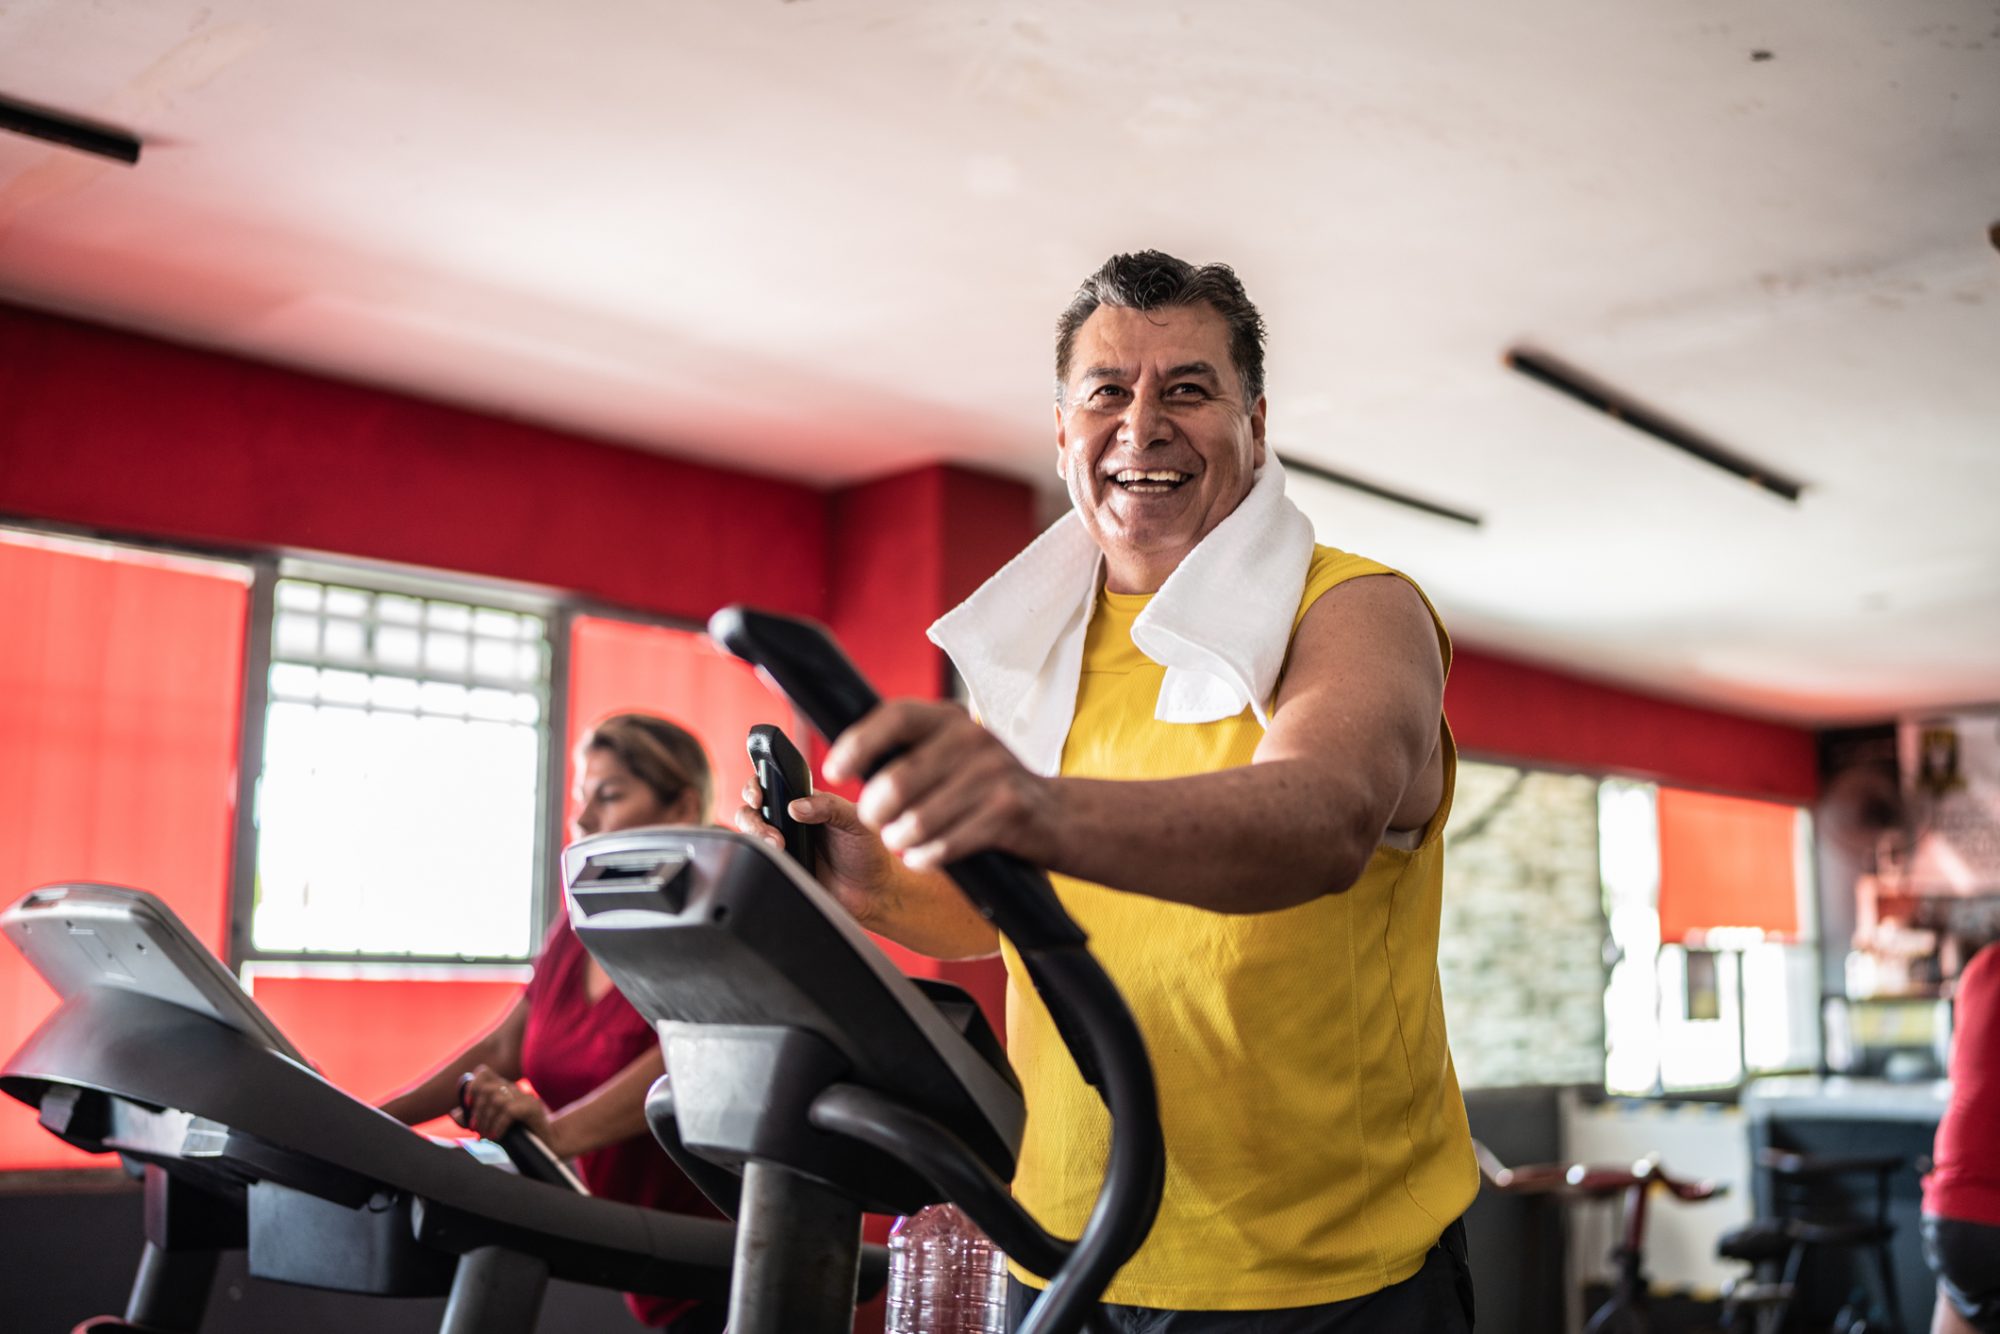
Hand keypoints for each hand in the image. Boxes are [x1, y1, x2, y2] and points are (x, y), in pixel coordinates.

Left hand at [456, 1065, 555, 1149]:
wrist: (546, 1144)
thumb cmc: (518, 1134)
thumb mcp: (492, 1125)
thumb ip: (473, 1119)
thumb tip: (454, 1113)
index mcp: (504, 1088)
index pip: (483, 1072)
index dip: (472, 1086)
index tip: (468, 1105)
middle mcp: (514, 1089)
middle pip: (487, 1088)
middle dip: (477, 1111)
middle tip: (476, 1129)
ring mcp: (525, 1097)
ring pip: (496, 1099)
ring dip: (486, 1120)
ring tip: (486, 1136)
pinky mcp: (532, 1108)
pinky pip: (509, 1111)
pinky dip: (498, 1125)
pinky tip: (497, 1137)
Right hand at [734, 778, 909, 930]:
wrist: (873, 893)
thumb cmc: (869, 851)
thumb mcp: (856, 820)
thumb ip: (829, 806)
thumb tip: (796, 806)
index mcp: (807, 803)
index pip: (772, 784)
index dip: (757, 786)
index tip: (758, 795)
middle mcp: (790, 822)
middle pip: (752, 810)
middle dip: (752, 816)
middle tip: (772, 831)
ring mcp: (784, 846)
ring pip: (751, 835)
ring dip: (756, 837)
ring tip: (779, 846)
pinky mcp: (782, 870)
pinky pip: (760, 863)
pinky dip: (760, 860)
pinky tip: (779, 860)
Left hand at [824, 699, 1060, 871]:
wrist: (1057, 815)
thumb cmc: (989, 788)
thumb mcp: (955, 755)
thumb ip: (912, 752)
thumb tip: (849, 763)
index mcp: (951, 719)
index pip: (895, 717)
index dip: (858, 742)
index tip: (835, 770)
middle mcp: (974, 738)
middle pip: (899, 776)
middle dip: (875, 808)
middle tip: (875, 820)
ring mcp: (994, 773)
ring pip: (919, 817)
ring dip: (900, 838)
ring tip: (901, 842)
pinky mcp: (1008, 811)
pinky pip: (947, 842)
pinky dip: (926, 856)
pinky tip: (922, 858)